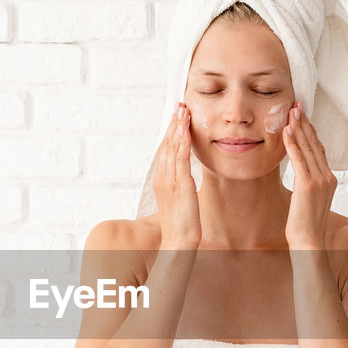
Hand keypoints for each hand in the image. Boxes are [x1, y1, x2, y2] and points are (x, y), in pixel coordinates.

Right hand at [152, 103, 200, 249]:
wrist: (179, 241)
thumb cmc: (180, 225)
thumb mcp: (179, 201)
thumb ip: (180, 187)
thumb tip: (186, 178)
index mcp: (162, 181)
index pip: (165, 151)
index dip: (170, 133)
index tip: (176, 117)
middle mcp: (163, 178)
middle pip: (166, 145)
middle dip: (173, 124)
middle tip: (178, 105)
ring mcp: (170, 180)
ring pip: (172, 148)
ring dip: (177, 127)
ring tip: (182, 110)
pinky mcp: (180, 184)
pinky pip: (180, 158)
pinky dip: (181, 141)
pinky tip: (184, 129)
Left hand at [282, 101, 335, 250]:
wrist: (309, 242)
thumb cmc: (305, 225)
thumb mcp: (308, 200)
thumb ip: (307, 184)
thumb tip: (299, 175)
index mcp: (329, 179)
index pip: (320, 149)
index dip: (311, 131)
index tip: (303, 116)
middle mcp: (328, 177)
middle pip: (316, 144)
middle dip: (305, 123)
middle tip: (297, 105)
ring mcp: (320, 180)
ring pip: (308, 148)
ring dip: (299, 128)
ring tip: (291, 111)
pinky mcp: (308, 185)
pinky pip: (299, 159)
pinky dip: (293, 143)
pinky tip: (287, 131)